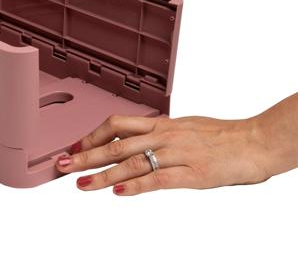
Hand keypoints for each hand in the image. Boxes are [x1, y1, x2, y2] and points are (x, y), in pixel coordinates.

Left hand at [56, 112, 284, 195]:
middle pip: (116, 143)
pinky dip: (136, 186)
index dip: (92, 135)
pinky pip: (158, 179)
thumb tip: (137, 140)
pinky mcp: (192, 174)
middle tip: (62, 164)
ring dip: (102, 173)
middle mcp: (163, 135)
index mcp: (161, 124)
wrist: (254, 141)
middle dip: (85, 155)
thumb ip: (158, 134)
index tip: (74, 146)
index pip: (117, 124)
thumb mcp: (183, 126)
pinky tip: (118, 192)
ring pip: (131, 161)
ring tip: (80, 183)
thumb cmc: (220, 135)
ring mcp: (176, 154)